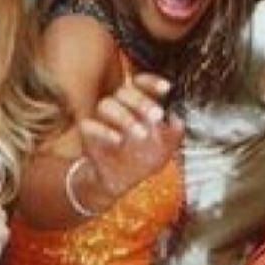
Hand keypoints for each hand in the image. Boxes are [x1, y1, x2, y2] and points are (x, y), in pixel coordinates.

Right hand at [75, 73, 181, 209]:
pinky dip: (104, 130)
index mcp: (136, 105)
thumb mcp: (165, 149)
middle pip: (124, 92)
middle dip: (142, 102)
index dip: (152, 82)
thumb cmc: (142, 159)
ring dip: (126, 117)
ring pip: (106, 104)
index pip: (141, 84)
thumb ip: (174, 134)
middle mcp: (118, 106)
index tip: (167, 88)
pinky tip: (119, 140)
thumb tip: (177, 119)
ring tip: (142, 134)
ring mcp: (101, 118)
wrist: (118, 182)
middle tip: (157, 115)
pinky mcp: (87, 133)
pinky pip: (89, 125)